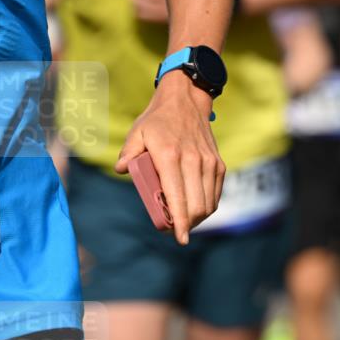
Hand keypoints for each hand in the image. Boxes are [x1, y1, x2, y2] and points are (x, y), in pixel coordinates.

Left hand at [114, 72, 225, 244]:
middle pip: (196, 206)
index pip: (178, 197)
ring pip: (208, 203)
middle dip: (187, 225)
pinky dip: (206, 206)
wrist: (187, 100)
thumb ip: (128, 152)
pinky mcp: (217, 163)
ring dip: (197, 218)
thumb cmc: (158, 120)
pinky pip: (215, 194)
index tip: (180, 239)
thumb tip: (122, 170)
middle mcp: (193, 161)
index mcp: (170, 156)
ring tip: (184, 221)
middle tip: (174, 230)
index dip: (180, 222)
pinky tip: (195, 209)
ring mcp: (209, 162)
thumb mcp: (137, 132)